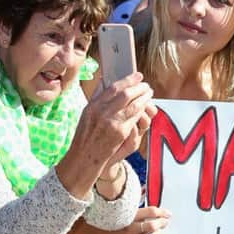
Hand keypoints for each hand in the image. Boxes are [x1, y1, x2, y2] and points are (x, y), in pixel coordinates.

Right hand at [57, 73, 154, 197]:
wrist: (85, 157)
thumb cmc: (86, 135)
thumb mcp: (86, 113)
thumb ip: (97, 97)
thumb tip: (105, 81)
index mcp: (93, 106)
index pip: (113, 88)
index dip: (128, 80)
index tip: (137, 76)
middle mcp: (102, 113)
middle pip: (126, 95)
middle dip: (139, 88)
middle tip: (146, 86)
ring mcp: (112, 123)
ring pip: (134, 106)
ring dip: (144, 98)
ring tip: (149, 94)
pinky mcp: (121, 133)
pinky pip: (135, 118)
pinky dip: (141, 111)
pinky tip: (145, 107)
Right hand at [101, 206, 170, 233]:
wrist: (97, 232)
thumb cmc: (110, 220)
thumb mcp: (123, 211)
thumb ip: (137, 209)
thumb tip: (151, 204)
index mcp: (129, 216)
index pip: (151, 212)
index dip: (162, 212)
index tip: (168, 213)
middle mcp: (131, 228)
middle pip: (152, 226)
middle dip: (162, 223)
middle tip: (165, 221)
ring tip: (160, 231)